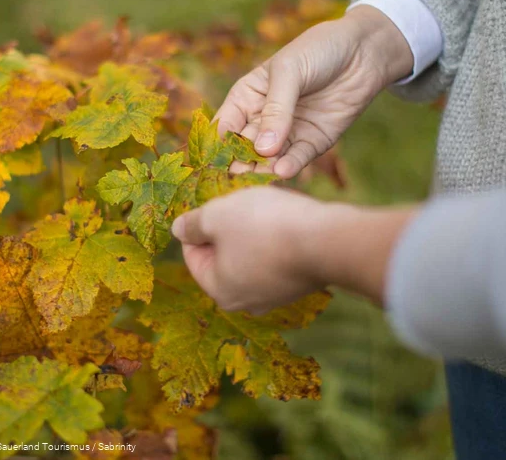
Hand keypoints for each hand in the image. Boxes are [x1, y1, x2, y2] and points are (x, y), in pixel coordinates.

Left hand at [170, 186, 331, 313]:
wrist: (328, 239)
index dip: (198, 225)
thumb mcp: (217, 215)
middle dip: (227, 229)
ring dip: (253, 231)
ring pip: (251, 256)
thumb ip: (192, 224)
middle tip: (238, 203)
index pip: (193, 256)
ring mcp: (277, 296)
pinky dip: (276, 239)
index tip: (212, 203)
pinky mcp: (301, 284)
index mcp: (219, 291)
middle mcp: (246, 302)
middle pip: (223, 257)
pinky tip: (285, 220)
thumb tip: (178, 229)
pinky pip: (277, 257)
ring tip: (264, 207)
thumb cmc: (264, 226)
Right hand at [215, 5, 412, 177]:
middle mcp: (263, 118)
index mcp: (247, 97)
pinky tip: (284, 171)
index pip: (224, 126)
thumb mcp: (290, 72)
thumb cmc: (319, 50)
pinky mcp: (313, 142)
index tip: (211, 163)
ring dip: (263, 170)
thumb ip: (276, 110)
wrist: (364, 51)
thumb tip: (263, 149)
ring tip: (260, 177)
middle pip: (243, 148)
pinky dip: (290, 166)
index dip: (215, 146)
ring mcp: (288, 133)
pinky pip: (297, 159)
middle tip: (235, 177)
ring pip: (268, 159)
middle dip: (238, 164)